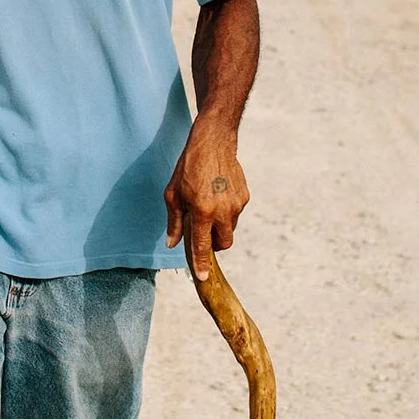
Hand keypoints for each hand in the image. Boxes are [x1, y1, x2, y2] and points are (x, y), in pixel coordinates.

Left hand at [164, 120, 250, 280]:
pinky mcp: (245, 196)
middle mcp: (223, 210)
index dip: (202, 264)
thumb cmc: (188, 167)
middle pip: (224, 244)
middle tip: (203, 233)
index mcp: (203, 211)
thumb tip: (173, 243)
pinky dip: (226, 212)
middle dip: (214, 245)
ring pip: (230, 228)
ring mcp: (237, 204)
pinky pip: (235, 213)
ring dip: (219, 226)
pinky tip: (217, 194)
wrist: (213, 141)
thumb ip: (174, 222)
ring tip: (207, 206)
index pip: (203, 246)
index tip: (203, 277)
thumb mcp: (173, 194)